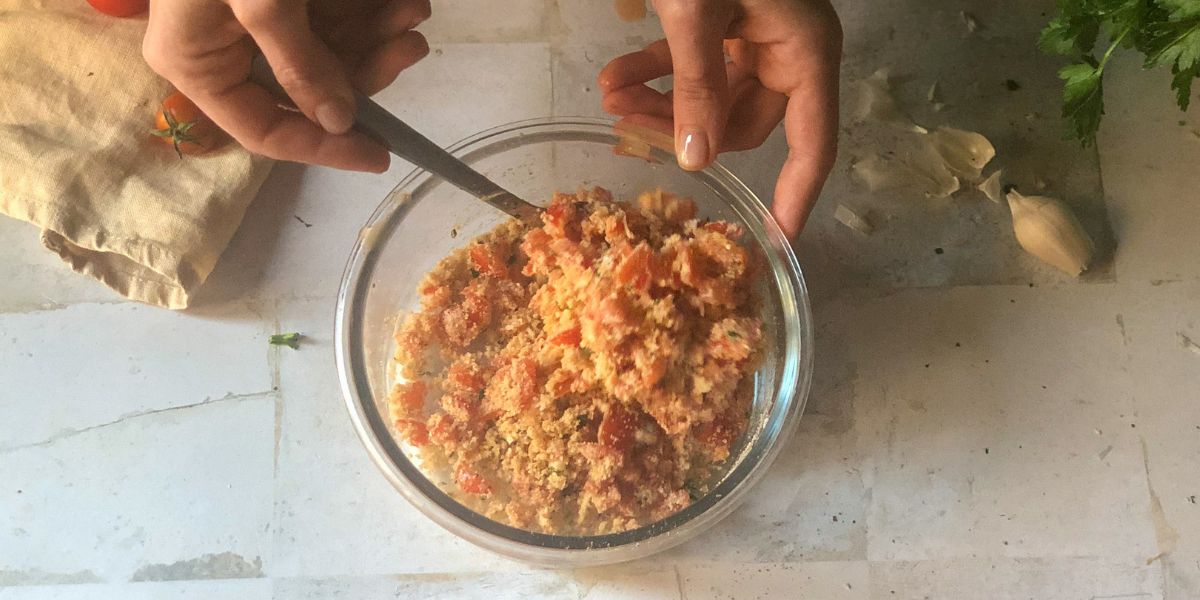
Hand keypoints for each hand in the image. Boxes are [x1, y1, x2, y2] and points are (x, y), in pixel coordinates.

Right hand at [143, 0, 431, 171]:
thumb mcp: (262, 3)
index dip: (324, 149)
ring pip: (329, 50)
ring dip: (378, 34)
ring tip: (413, 12)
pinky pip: (331, 15)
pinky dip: (369, 10)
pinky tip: (401, 1)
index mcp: (199, 65)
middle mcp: (225, 49)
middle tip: (413, 47)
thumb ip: (302, 64)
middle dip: (367, 69)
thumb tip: (340, 121)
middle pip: (308, 91)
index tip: (379, 156)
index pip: (265, 130)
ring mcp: (254, 18)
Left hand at [598, 0, 841, 237]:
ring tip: (612, 103)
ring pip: (711, 97)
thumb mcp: (699, 10)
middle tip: (631, 135)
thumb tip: (695, 159)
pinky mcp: (727, 19)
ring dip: (660, 104)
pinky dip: (655, 71)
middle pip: (744, 122)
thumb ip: (696, 80)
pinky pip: (694, 61)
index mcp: (806, 52)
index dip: (796, 195)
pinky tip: (614, 79)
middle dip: (685, 133)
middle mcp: (788, 51)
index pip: (812, 144)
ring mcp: (758, 35)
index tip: (777, 240)